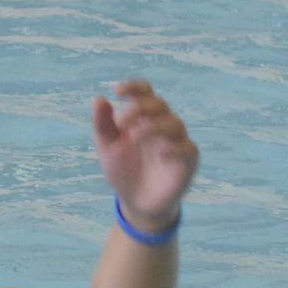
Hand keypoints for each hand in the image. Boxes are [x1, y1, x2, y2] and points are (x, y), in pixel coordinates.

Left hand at [93, 80, 197, 230]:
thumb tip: (98, 98)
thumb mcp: (106, 147)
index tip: (118, 91)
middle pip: (159, 104)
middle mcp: (162, 125)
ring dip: (153, 126)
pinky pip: (188, 148)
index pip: (145, 93)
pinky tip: (160, 153)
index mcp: (143, 118)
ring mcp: (177, 142)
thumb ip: (102, 124)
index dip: (135, 87)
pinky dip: (174, 147)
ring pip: (175, 123)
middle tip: (121, 123)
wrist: (135, 201)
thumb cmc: (122, 168)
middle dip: (140, 108)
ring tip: (135, 137)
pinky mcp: (187, 162)